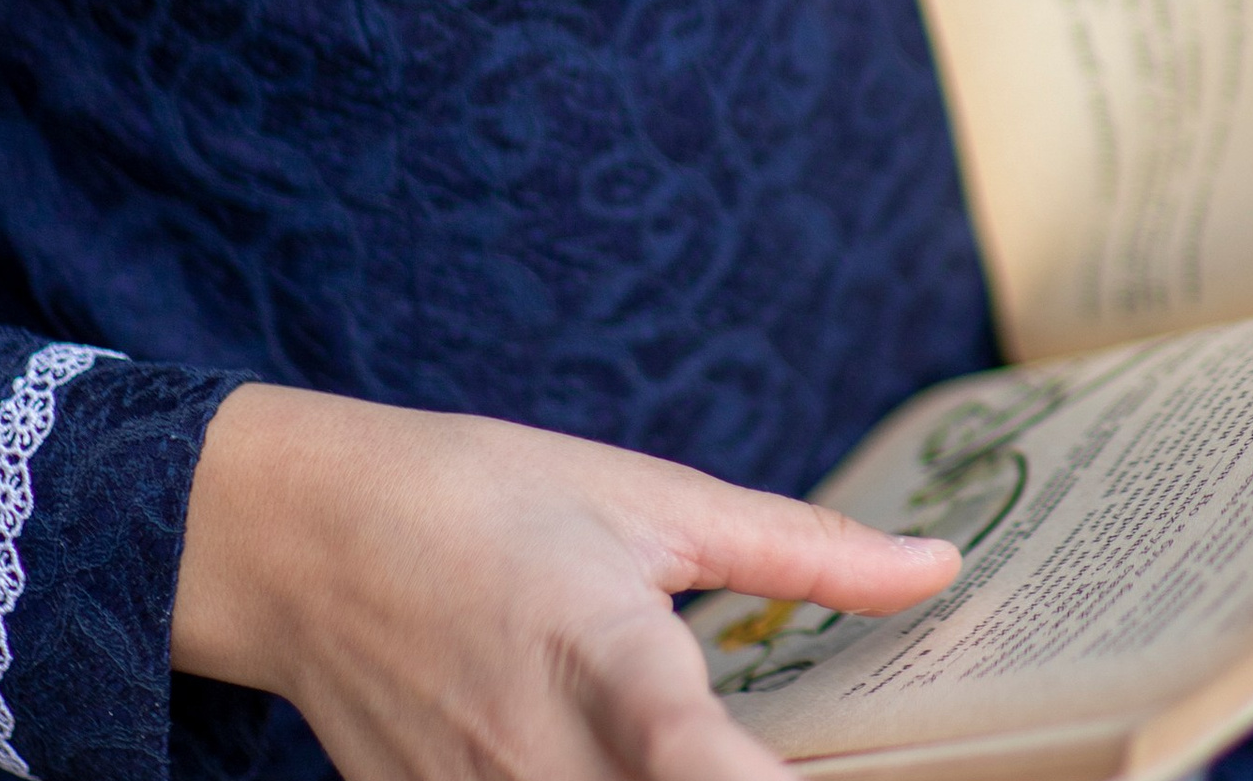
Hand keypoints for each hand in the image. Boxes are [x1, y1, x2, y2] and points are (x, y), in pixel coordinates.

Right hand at [171, 382, 957, 780]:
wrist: (312, 537)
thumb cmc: (494, 498)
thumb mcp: (655, 498)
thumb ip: (804, 548)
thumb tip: (940, 565)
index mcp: (600, 647)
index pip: (684, 752)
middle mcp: (532, 752)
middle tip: (814, 760)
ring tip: (746, 760)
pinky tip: (635, 770)